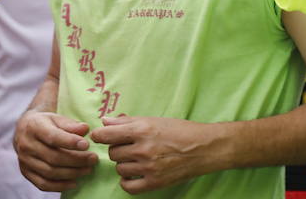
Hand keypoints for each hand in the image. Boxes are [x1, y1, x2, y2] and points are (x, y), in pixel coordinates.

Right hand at [14, 111, 96, 191]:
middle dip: (76, 160)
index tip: (87, 145)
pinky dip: (59, 186)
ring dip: (71, 173)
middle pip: (53, 157)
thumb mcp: (58, 118)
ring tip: (88, 170)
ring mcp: (25, 161)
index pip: (53, 137)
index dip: (70, 142)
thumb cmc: (47, 123)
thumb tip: (85, 129)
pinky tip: (74, 183)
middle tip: (93, 159)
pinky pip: (42, 183)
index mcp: (35, 128)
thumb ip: (71, 124)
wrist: (25, 130)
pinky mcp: (26, 173)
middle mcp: (27, 145)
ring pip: (49, 172)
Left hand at [90, 116, 213, 194]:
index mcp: (142, 129)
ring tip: (140, 158)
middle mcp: (143, 148)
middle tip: (133, 146)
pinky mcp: (153, 182)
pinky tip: (136, 173)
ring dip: (125, 164)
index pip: (105, 134)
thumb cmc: (182, 131)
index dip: (100, 135)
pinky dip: (128, 180)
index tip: (102, 136)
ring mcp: (148, 167)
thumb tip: (105, 121)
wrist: (205, 148)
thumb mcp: (156, 120)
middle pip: (112, 152)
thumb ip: (128, 121)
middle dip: (119, 148)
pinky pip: (127, 185)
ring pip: (119, 168)